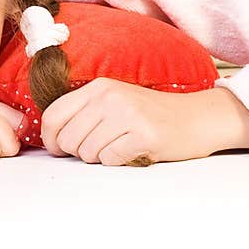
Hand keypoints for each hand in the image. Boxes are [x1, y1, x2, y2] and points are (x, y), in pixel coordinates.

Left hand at [40, 78, 248, 165]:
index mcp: (98, 87)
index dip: (50, 138)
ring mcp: (127, 114)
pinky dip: (118, 161)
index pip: (53, 115)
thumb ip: (85, 113)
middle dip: (78, 152)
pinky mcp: (144, 134)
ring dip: (101, 157)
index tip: (59, 149)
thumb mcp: (116, 101)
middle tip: (101, 149)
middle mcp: (110, 96)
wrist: (197, 117)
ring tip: (120, 147)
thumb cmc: (152, 115)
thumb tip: (53, 139)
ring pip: (88, 152)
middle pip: (68, 138)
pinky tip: (133, 151)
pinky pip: (111, 159)